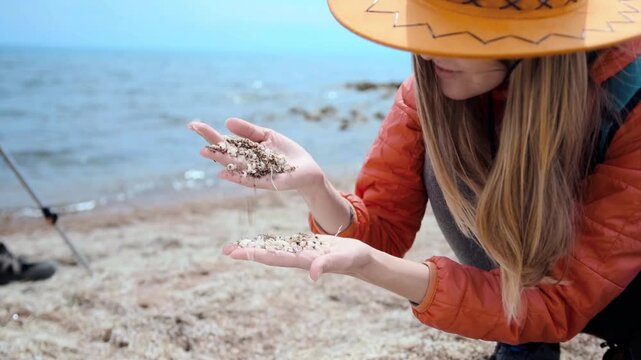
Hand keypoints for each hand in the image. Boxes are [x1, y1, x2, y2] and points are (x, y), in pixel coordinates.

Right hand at [188, 118, 324, 191]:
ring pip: (234, 165)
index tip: (193, 124)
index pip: (224, 141)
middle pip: (225, 152)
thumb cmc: (286, 152)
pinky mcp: (265, 182)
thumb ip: (248, 131)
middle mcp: (246, 162)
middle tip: (194, 130)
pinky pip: (248, 179)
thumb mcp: (267, 136)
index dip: (209, 133)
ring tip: (204, 150)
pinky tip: (223, 173)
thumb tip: (226, 122)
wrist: (306, 169)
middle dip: (210, 142)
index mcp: (245, 150)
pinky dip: (236, 177)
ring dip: (219, 159)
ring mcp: (254, 172)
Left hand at [222, 235, 372, 280]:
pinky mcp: (305, 246)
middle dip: (247, 252)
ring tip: (234, 246)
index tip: (237, 254)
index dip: (255, 255)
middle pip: (268, 254)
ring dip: (254, 247)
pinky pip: (282, 244)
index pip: (274, 257)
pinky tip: (258, 241)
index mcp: (303, 259)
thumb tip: (313, 275)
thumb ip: (328, 266)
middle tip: (226, 250)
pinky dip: (268, 242)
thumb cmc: (354, 259)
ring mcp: (300, 252)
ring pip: (272, 249)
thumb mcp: (343, 260)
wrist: (361, 258)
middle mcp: (297, 257)